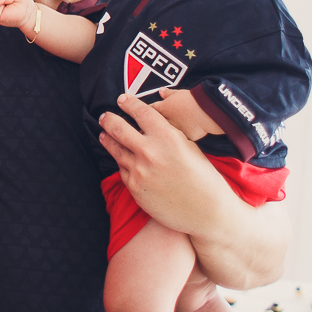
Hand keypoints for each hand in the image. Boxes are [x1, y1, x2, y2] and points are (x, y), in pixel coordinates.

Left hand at [98, 93, 230, 236]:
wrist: (207, 212)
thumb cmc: (204, 178)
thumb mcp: (190, 147)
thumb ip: (168, 134)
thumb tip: (147, 125)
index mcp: (167, 137)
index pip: (141, 112)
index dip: (128, 103)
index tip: (122, 99)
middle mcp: (150, 151)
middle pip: (118, 128)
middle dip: (108, 119)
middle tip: (104, 116)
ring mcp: (139, 170)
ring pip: (115, 149)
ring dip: (107, 140)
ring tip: (104, 135)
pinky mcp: (134, 188)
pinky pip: (122, 170)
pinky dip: (122, 163)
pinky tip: (123, 160)